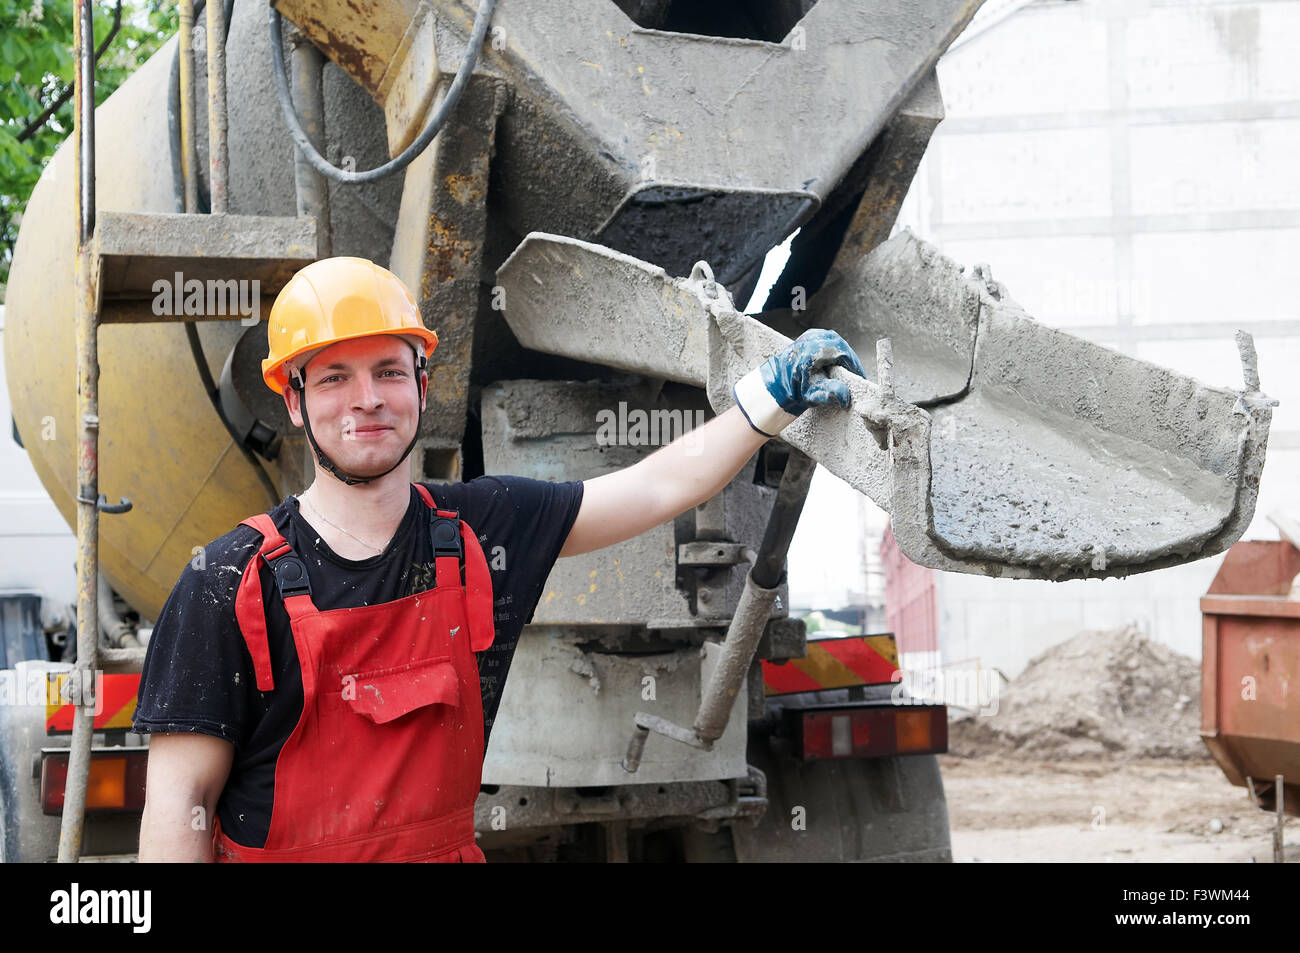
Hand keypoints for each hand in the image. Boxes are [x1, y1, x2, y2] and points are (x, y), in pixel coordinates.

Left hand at [732, 329, 866, 436]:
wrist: (774, 385)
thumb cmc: (793, 390)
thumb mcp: (812, 394)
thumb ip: (829, 393)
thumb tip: (845, 396)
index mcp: (813, 350)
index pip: (843, 353)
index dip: (855, 366)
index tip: (861, 378)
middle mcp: (811, 339)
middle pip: (841, 346)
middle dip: (851, 361)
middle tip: (857, 375)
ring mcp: (810, 336)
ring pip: (836, 342)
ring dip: (844, 355)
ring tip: (849, 370)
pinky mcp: (809, 336)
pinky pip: (829, 340)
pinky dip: (836, 350)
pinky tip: (839, 362)